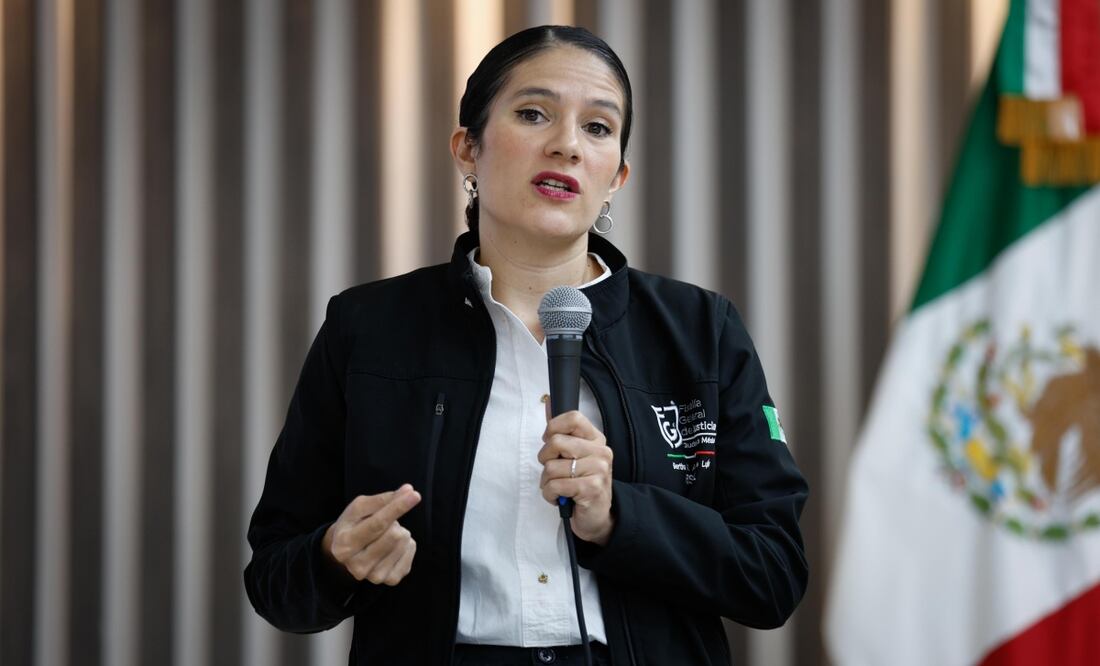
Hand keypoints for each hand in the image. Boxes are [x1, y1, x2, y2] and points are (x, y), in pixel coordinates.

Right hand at [322, 484, 420, 585]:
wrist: (347, 552)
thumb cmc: (353, 525)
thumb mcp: (359, 508)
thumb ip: (382, 499)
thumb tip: (409, 490)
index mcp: (345, 545)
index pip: (377, 524)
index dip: (397, 508)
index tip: (415, 495)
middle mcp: (357, 566)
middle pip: (394, 535)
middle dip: (394, 522)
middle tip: (383, 524)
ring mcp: (375, 576)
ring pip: (404, 542)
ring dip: (399, 532)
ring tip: (385, 535)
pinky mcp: (391, 580)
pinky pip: (410, 552)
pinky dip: (406, 544)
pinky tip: (392, 546)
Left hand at [538, 411, 614, 544]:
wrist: (597, 517)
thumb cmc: (580, 484)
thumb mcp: (573, 455)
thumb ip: (561, 431)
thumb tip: (548, 401)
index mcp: (596, 439)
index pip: (573, 417)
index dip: (553, 428)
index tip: (550, 443)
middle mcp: (600, 451)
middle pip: (556, 442)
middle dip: (545, 460)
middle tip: (554, 471)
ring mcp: (598, 469)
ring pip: (551, 467)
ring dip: (547, 482)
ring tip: (559, 488)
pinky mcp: (591, 488)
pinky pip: (554, 486)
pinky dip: (550, 495)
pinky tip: (561, 499)